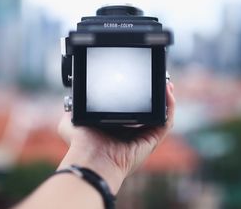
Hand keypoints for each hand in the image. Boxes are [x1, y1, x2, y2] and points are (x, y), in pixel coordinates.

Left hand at [57, 82, 174, 193]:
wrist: (91, 159)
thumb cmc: (82, 145)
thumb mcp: (71, 124)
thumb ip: (71, 112)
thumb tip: (70, 104)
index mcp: (116, 128)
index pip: (132, 110)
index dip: (138, 97)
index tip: (140, 83)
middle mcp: (132, 133)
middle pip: (149, 111)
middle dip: (155, 96)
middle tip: (158, 81)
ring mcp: (144, 137)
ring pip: (161, 115)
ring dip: (165, 99)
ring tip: (166, 84)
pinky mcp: (153, 140)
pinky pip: (166, 122)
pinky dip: (170, 107)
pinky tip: (168, 93)